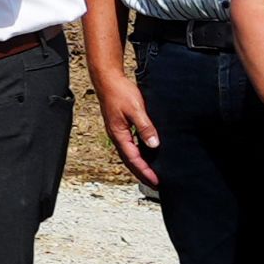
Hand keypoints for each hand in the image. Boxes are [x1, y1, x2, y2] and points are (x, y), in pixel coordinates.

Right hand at [91, 48, 160, 188]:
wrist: (108, 79)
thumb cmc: (119, 92)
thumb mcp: (136, 109)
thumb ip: (145, 127)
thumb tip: (154, 144)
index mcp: (119, 135)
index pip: (134, 159)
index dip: (145, 171)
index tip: (156, 180)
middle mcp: (117, 136)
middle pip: (129, 161)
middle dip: (142, 173)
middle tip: (155, 183)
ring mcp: (117, 132)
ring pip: (129, 154)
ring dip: (139, 165)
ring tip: (151, 173)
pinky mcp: (120, 127)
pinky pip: (129, 145)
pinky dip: (137, 154)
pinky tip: (145, 153)